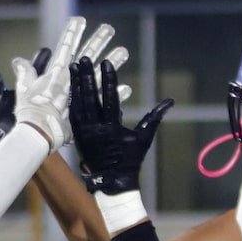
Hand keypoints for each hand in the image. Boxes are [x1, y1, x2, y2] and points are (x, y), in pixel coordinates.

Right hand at [14, 18, 123, 152]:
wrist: (38, 133)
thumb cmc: (29, 112)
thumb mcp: (23, 89)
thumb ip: (25, 73)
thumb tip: (18, 60)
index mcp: (57, 73)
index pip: (66, 47)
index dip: (73, 33)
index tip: (79, 20)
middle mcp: (73, 80)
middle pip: (88, 55)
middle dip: (98, 41)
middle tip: (109, 28)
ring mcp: (83, 94)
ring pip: (102, 74)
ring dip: (113, 62)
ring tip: (124, 51)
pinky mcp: (89, 110)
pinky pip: (106, 100)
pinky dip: (116, 94)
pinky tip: (127, 88)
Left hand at [70, 54, 171, 193]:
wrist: (112, 181)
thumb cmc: (130, 159)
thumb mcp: (144, 138)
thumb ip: (154, 118)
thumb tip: (170, 101)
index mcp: (112, 128)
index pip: (110, 98)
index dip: (108, 80)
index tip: (105, 63)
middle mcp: (96, 129)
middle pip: (90, 98)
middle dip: (87, 77)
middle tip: (84, 59)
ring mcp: (84, 132)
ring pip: (78, 104)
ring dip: (76, 85)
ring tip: (74, 66)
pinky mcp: (77, 135)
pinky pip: (73, 114)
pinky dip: (72, 99)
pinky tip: (71, 85)